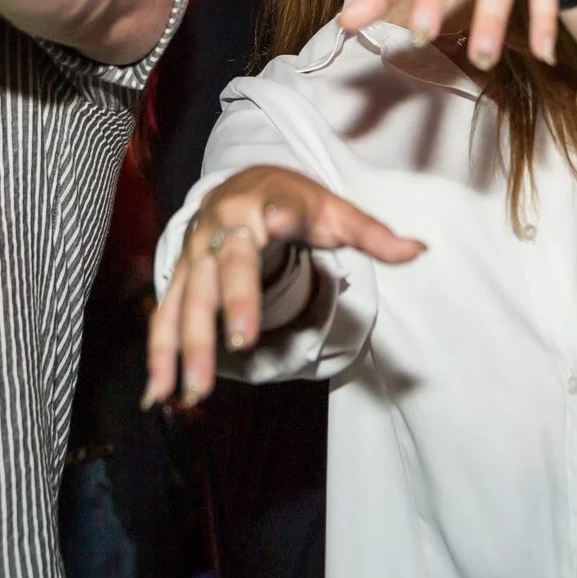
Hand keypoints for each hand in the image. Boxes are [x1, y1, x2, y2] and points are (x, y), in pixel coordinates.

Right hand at [146, 166, 420, 406]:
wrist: (237, 183)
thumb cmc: (291, 201)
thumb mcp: (333, 210)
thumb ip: (372, 234)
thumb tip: (418, 250)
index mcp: (266, 203)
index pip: (276, 212)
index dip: (276, 218)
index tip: (276, 225)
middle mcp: (223, 228)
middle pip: (227, 267)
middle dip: (231, 304)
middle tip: (240, 344)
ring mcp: (194, 255)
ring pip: (187, 300)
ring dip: (186, 347)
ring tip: (191, 393)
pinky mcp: (179, 278)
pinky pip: (165, 317)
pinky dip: (159, 355)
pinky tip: (158, 394)